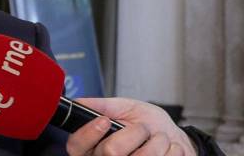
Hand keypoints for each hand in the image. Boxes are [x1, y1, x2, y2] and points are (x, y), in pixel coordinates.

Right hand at [66, 97, 196, 155]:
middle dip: (135, 132)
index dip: (88, 133)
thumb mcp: (125, 108)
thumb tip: (80, 102)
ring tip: (160, 139)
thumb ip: (103, 105)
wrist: (176, 141)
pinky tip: (169, 150)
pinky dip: (171, 152)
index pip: (76, 145)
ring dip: (158, 142)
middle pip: (111, 151)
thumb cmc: (150, 126)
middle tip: (143, 129)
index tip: (104, 120)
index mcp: (93, 146)